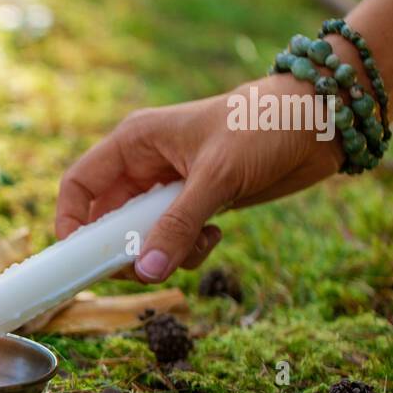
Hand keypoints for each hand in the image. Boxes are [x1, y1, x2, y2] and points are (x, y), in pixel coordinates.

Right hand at [54, 75, 344, 281]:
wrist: (321, 121)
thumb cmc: (263, 126)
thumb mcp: (216, 176)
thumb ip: (178, 226)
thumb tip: (146, 271)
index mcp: (135, 143)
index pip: (80, 185)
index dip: (71, 221)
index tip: (80, 258)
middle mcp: (145, 166)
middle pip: (108, 221)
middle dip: (125, 249)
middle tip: (147, 268)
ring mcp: (170, 187)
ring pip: (142, 237)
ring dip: (163, 253)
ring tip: (197, 244)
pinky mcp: (197, 204)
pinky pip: (174, 241)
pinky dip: (188, 250)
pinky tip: (216, 233)